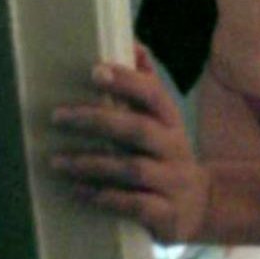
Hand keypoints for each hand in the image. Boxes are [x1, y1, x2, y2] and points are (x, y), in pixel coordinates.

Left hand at [51, 44, 209, 242]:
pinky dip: (106, 198)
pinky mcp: (167, 213)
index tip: (94, 71)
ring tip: (58, 161)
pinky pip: (136, 204)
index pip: (154, 95)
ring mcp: (174, 181)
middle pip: (140, 129)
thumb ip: (148, 85)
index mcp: (172, 122)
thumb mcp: (164, 121)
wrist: (201, 204)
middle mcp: (176, 148)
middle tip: (59, 116)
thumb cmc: (169, 155)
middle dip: (98, 120)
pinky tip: (80, 192)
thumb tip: (135, 45)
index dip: (127, 82)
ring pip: (133, 169)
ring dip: (93, 164)